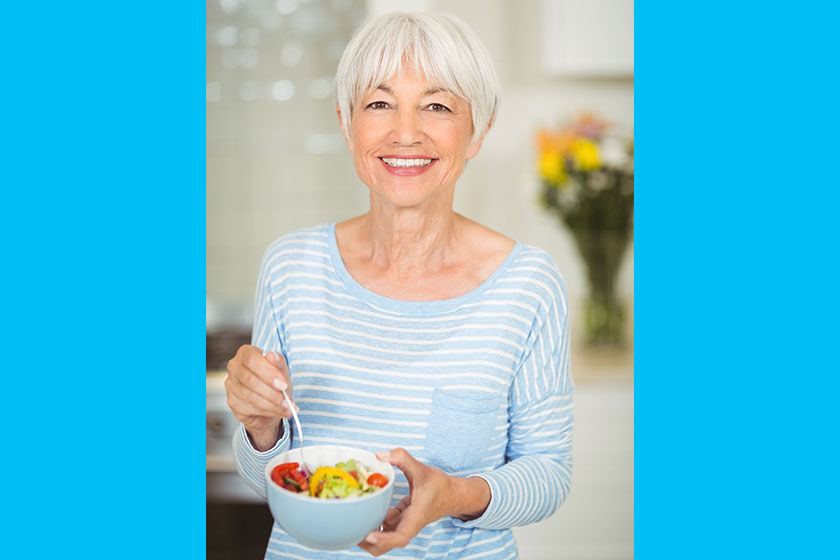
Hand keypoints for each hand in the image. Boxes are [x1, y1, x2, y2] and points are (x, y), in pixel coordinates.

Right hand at [225, 345, 295, 450]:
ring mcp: (231, 385)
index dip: (268, 373)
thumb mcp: (282, 371)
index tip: (283, 385)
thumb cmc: (275, 382)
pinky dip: (268, 412)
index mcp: (246, 353)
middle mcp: (235, 367)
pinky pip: (249, 408)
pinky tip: (279, 412)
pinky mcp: (232, 401)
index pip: (252, 360)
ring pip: (250, 397)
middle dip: (272, 393)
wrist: (270, 401)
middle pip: (250, 380)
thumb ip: (279, 363)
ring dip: (272, 405)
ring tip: (287, 408)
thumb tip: (272, 355)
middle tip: (288, 400)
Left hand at [357, 448, 490, 556]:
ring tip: (354, 513)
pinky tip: (366, 506)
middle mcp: (407, 526)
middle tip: (352, 526)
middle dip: (367, 542)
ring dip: (367, 530)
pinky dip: (373, 520)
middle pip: (385, 546)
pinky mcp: (398, 521)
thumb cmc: (440, 485)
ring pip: (381, 538)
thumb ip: (402, 458)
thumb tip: (379, 455)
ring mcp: (402, 525)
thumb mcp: (421, 468)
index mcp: (415, 518)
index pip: (400, 537)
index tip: (369, 535)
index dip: (384, 540)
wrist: (452, 494)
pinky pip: (383, 527)